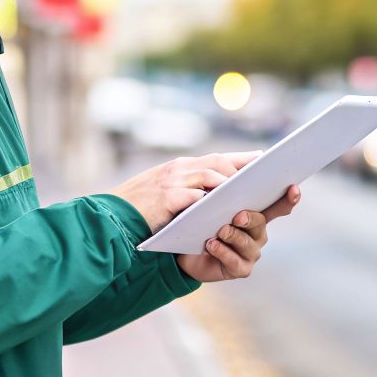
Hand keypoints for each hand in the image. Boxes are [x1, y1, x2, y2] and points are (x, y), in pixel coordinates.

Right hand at [110, 152, 259, 232]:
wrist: (111, 217)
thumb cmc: (139, 208)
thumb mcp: (165, 191)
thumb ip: (187, 187)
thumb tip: (215, 192)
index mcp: (178, 167)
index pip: (215, 158)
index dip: (239, 159)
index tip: (261, 159)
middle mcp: (177, 169)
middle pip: (217, 163)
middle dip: (243, 168)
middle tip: (265, 174)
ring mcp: (172, 181)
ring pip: (210, 176)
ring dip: (231, 183)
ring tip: (252, 191)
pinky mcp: (167, 197)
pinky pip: (195, 196)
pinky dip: (211, 200)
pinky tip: (226, 207)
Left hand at [176, 185, 300, 282]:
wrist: (186, 249)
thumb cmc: (202, 221)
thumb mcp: (215, 199)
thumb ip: (234, 179)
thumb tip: (256, 156)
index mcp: (257, 214)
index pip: (277, 205)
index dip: (288, 198)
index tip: (293, 188)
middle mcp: (257, 234)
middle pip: (260, 223)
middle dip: (250, 218)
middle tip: (238, 215)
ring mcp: (250, 252)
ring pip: (247, 243)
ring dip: (233, 235)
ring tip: (219, 230)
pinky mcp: (240, 268)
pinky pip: (234, 260)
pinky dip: (223, 252)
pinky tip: (212, 244)